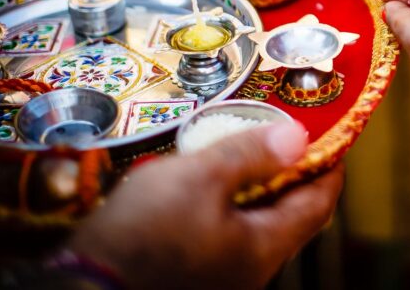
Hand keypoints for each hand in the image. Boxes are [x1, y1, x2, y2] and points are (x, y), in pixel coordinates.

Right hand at [68, 122, 342, 288]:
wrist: (79, 287)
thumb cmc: (142, 234)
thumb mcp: (198, 179)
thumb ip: (251, 155)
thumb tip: (299, 136)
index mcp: (264, 249)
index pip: (319, 204)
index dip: (329, 166)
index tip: (330, 136)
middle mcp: (252, 272)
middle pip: (291, 218)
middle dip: (293, 176)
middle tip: (288, 137)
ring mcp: (223, 280)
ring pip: (257, 228)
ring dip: (259, 190)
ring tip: (247, 152)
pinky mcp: (194, 278)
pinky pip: (227, 238)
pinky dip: (230, 207)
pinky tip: (208, 186)